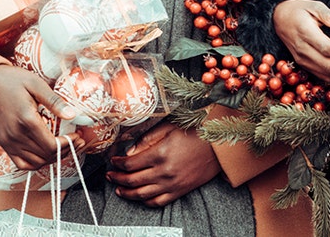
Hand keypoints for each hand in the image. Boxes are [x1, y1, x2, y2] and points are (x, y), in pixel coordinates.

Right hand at [0, 64, 82, 170]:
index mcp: (26, 120)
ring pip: (36, 163)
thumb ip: (55, 101)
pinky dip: (37, 163)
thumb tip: (73, 115)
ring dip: (53, 158)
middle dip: (66, 151)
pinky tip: (47, 153)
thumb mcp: (36, 84)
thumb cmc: (12, 80)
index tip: (78, 136)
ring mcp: (8, 143)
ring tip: (66, 147)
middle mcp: (16, 136)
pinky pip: (22, 164)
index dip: (69, 144)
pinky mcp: (4, 144)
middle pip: (46, 156)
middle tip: (78, 141)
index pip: (52, 145)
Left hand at [106, 122, 220, 206]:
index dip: (118, 163)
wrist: (219, 146)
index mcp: (160, 154)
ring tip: (118, 189)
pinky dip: (145, 201)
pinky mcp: (180, 191)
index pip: (130, 164)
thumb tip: (130, 152)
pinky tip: (139, 197)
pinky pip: (158, 202)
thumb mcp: (170, 128)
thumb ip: (148, 139)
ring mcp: (172, 184)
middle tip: (110, 175)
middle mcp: (164, 172)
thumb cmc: (196, 133)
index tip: (113, 160)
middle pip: (132, 180)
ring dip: (126, 193)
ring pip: (142, 194)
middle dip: (117, 178)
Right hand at [273, 0, 329, 81]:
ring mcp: (302, 60)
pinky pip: (322, 76)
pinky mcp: (304, 65)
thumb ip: (328, 14)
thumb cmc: (299, 10)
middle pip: (327, 65)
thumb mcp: (313, 5)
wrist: (279, 18)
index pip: (326, 47)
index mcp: (305, 33)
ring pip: (326, 73)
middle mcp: (302, 50)